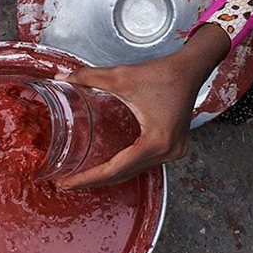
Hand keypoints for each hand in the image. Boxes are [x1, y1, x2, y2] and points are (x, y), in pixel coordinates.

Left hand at [57, 24, 230, 188]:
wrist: (191, 68)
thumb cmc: (163, 73)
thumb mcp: (121, 76)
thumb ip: (88, 78)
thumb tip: (61, 79)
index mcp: (155, 142)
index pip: (114, 169)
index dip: (87, 178)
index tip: (66, 182)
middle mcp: (166, 152)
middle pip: (123, 175)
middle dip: (94, 181)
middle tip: (66, 183)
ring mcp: (172, 152)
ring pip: (133, 172)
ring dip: (108, 176)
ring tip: (81, 178)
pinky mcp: (173, 147)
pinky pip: (142, 163)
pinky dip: (123, 167)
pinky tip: (106, 167)